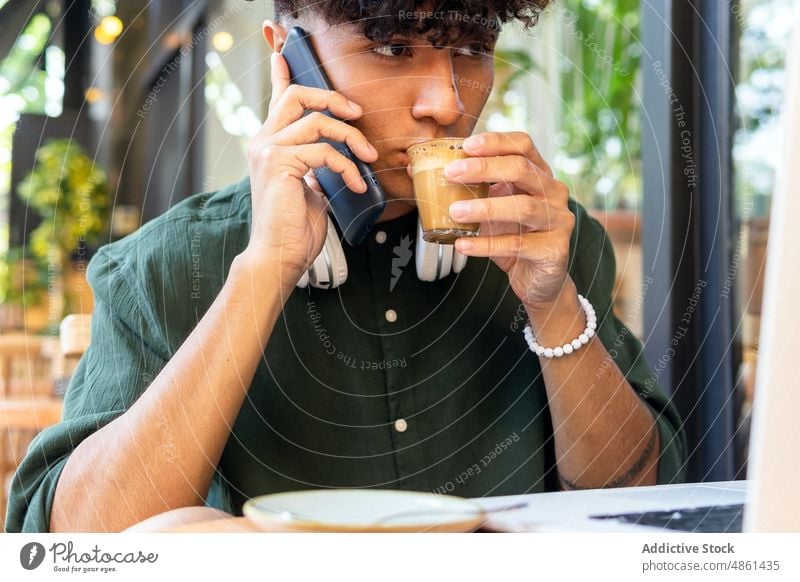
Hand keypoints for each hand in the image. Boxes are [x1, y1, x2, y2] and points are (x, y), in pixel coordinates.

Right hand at [243, 51, 378, 285]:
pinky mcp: (279, 164)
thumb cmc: (294, 229)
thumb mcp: (308, 189)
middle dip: (333, 98)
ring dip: (351, 138)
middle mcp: (263, 142)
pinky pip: (324, 151)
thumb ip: (314, 166)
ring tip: (369, 158)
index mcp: (269, 145)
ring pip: (317, 121)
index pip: (277, 100)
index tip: (283, 52)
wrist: (279, 256)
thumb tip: (332, 157)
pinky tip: (357, 185)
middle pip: (296, 95)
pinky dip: (347, 167)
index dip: (282, 74)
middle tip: (358, 114)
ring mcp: (268, 151)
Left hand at [441, 131, 575, 309]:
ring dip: (485, 207)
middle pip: (521, 169)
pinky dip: (487, 244)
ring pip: (524, 207)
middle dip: (484, 168)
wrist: (538, 280)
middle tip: (450, 173)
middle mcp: (553, 193)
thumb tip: (414, 169)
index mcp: (539, 175)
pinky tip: (463, 244)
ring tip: (454, 211)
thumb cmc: (513, 237)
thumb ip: (468, 189)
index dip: (495, 141)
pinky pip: (518, 244)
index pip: (523, 145)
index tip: (465, 145)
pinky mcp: (554, 250)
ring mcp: (558, 220)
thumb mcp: (492, 208)